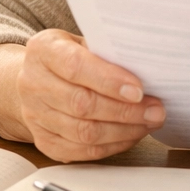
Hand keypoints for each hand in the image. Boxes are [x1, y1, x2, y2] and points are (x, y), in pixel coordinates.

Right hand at [17, 30, 165, 160]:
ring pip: (82, 132)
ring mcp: (34, 115)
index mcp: (44, 50)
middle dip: (125, 111)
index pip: (76, 67)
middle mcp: (33, 83)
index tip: (138, 90)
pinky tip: (131, 135)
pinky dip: (111, 145)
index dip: (109, 81)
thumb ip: (109, 51)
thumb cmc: (73, 54)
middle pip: (81, 104)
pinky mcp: (43, 140)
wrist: (39, 76)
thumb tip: (148, 68)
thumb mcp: (87, 40)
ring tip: (149, 123)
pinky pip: (79, 150)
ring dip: (123, 131)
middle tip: (156, 111)